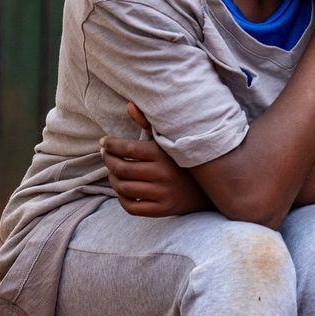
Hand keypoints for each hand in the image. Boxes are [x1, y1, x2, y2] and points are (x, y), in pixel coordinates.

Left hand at [101, 102, 210, 216]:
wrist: (210, 187)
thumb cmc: (184, 160)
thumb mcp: (170, 140)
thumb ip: (148, 123)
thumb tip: (129, 105)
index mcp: (163, 154)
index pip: (127, 149)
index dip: (110, 145)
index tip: (104, 142)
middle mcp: (163, 175)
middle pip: (121, 169)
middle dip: (107, 160)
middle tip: (105, 155)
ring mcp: (163, 194)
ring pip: (123, 188)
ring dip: (113, 179)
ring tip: (113, 172)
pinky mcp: (163, 209)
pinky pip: (131, 207)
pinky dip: (122, 198)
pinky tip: (123, 190)